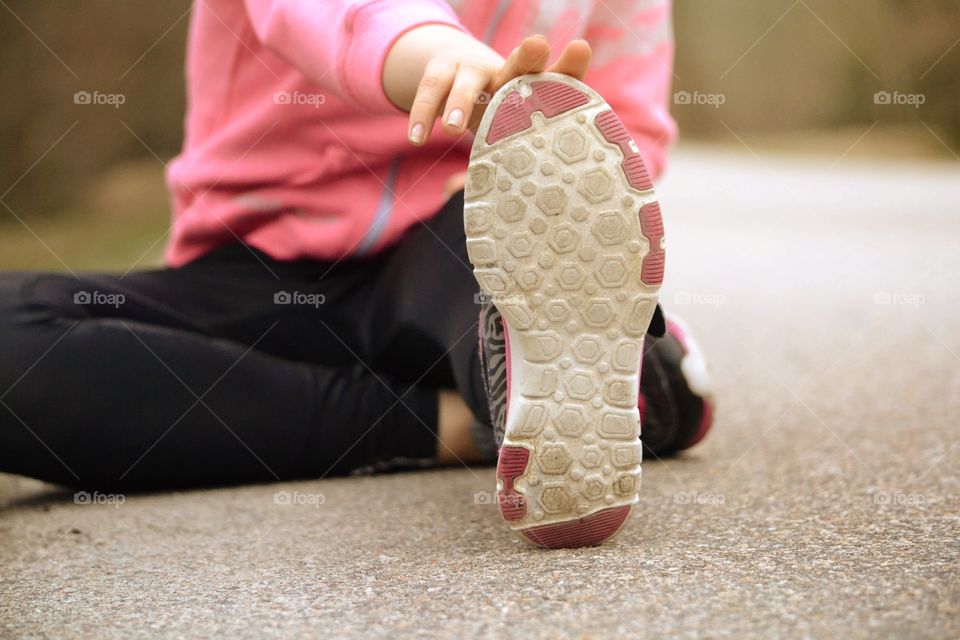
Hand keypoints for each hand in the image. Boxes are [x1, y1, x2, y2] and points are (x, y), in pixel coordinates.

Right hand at [385, 28, 590, 145]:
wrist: (455, 79)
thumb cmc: (497, 121)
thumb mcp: (513, 135)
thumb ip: (525, 161)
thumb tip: (531, 214)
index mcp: (532, 88)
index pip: (558, 76)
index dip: (570, 64)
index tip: (580, 48)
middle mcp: (506, 72)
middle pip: (519, 63)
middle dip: (529, 56)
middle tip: (536, 46)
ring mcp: (471, 68)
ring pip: (468, 80)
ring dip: (461, 101)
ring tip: (452, 130)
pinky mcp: (441, 70)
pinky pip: (431, 90)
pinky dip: (423, 114)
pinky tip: (419, 139)